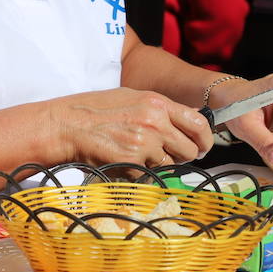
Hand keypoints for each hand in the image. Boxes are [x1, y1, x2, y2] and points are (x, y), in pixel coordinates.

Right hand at [51, 88, 212, 167]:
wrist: (67, 125)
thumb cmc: (96, 110)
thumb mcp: (132, 97)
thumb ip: (161, 108)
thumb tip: (188, 118)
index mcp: (157, 103)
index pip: (198, 123)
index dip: (205, 139)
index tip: (203, 147)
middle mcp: (156, 122)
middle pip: (189, 149)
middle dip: (182, 156)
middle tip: (169, 156)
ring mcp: (145, 143)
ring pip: (170, 165)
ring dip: (159, 164)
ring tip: (136, 154)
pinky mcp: (133, 162)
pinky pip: (148, 174)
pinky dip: (139, 171)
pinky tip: (123, 159)